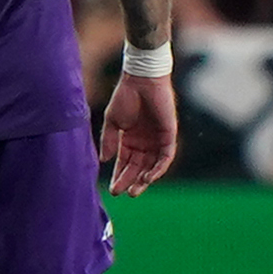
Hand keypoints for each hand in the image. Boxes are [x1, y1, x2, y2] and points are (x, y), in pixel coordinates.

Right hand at [99, 72, 177, 196]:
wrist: (141, 80)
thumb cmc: (125, 96)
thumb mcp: (112, 121)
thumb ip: (108, 141)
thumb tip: (104, 161)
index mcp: (130, 139)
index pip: (125, 163)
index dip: (119, 176)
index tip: (113, 190)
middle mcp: (144, 142)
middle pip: (138, 167)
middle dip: (131, 181)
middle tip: (124, 193)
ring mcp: (157, 139)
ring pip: (152, 166)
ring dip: (145, 179)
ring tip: (135, 190)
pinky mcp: (168, 135)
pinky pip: (166, 157)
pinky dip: (158, 168)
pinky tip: (148, 177)